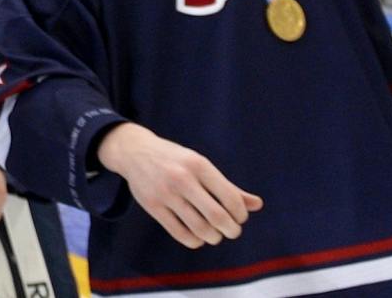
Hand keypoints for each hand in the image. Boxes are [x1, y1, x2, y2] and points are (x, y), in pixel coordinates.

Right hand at [97, 122, 259, 248]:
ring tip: (214, 233)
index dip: (241, 214)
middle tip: (231, 230)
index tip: (238, 216)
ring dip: (214, 237)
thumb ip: (228, 187)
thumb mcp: (201, 165)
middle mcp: (182, 178)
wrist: (133, 151)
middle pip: (218, 218)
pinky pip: (181, 234)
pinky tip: (198, 235)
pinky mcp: (153, 206)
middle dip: (232, 230)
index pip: (231, 199)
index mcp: (198, 165)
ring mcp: (165, 193)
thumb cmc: (175, 160)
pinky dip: (196, 241)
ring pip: (201, 230)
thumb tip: (258, 205)